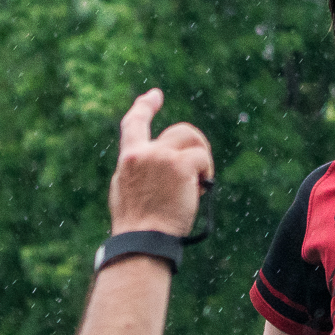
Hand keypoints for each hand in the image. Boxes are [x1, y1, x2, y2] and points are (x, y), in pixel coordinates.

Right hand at [109, 89, 212, 236]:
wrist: (144, 240)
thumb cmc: (139, 225)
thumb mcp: (127, 191)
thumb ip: (139, 170)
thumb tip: (158, 159)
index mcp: (128, 159)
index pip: (134, 124)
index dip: (145, 106)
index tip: (155, 95)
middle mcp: (143, 153)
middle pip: (180, 131)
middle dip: (196, 147)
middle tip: (201, 172)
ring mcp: (161, 156)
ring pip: (193, 141)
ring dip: (202, 160)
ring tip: (198, 185)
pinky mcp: (179, 164)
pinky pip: (202, 158)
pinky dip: (206, 174)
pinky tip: (200, 190)